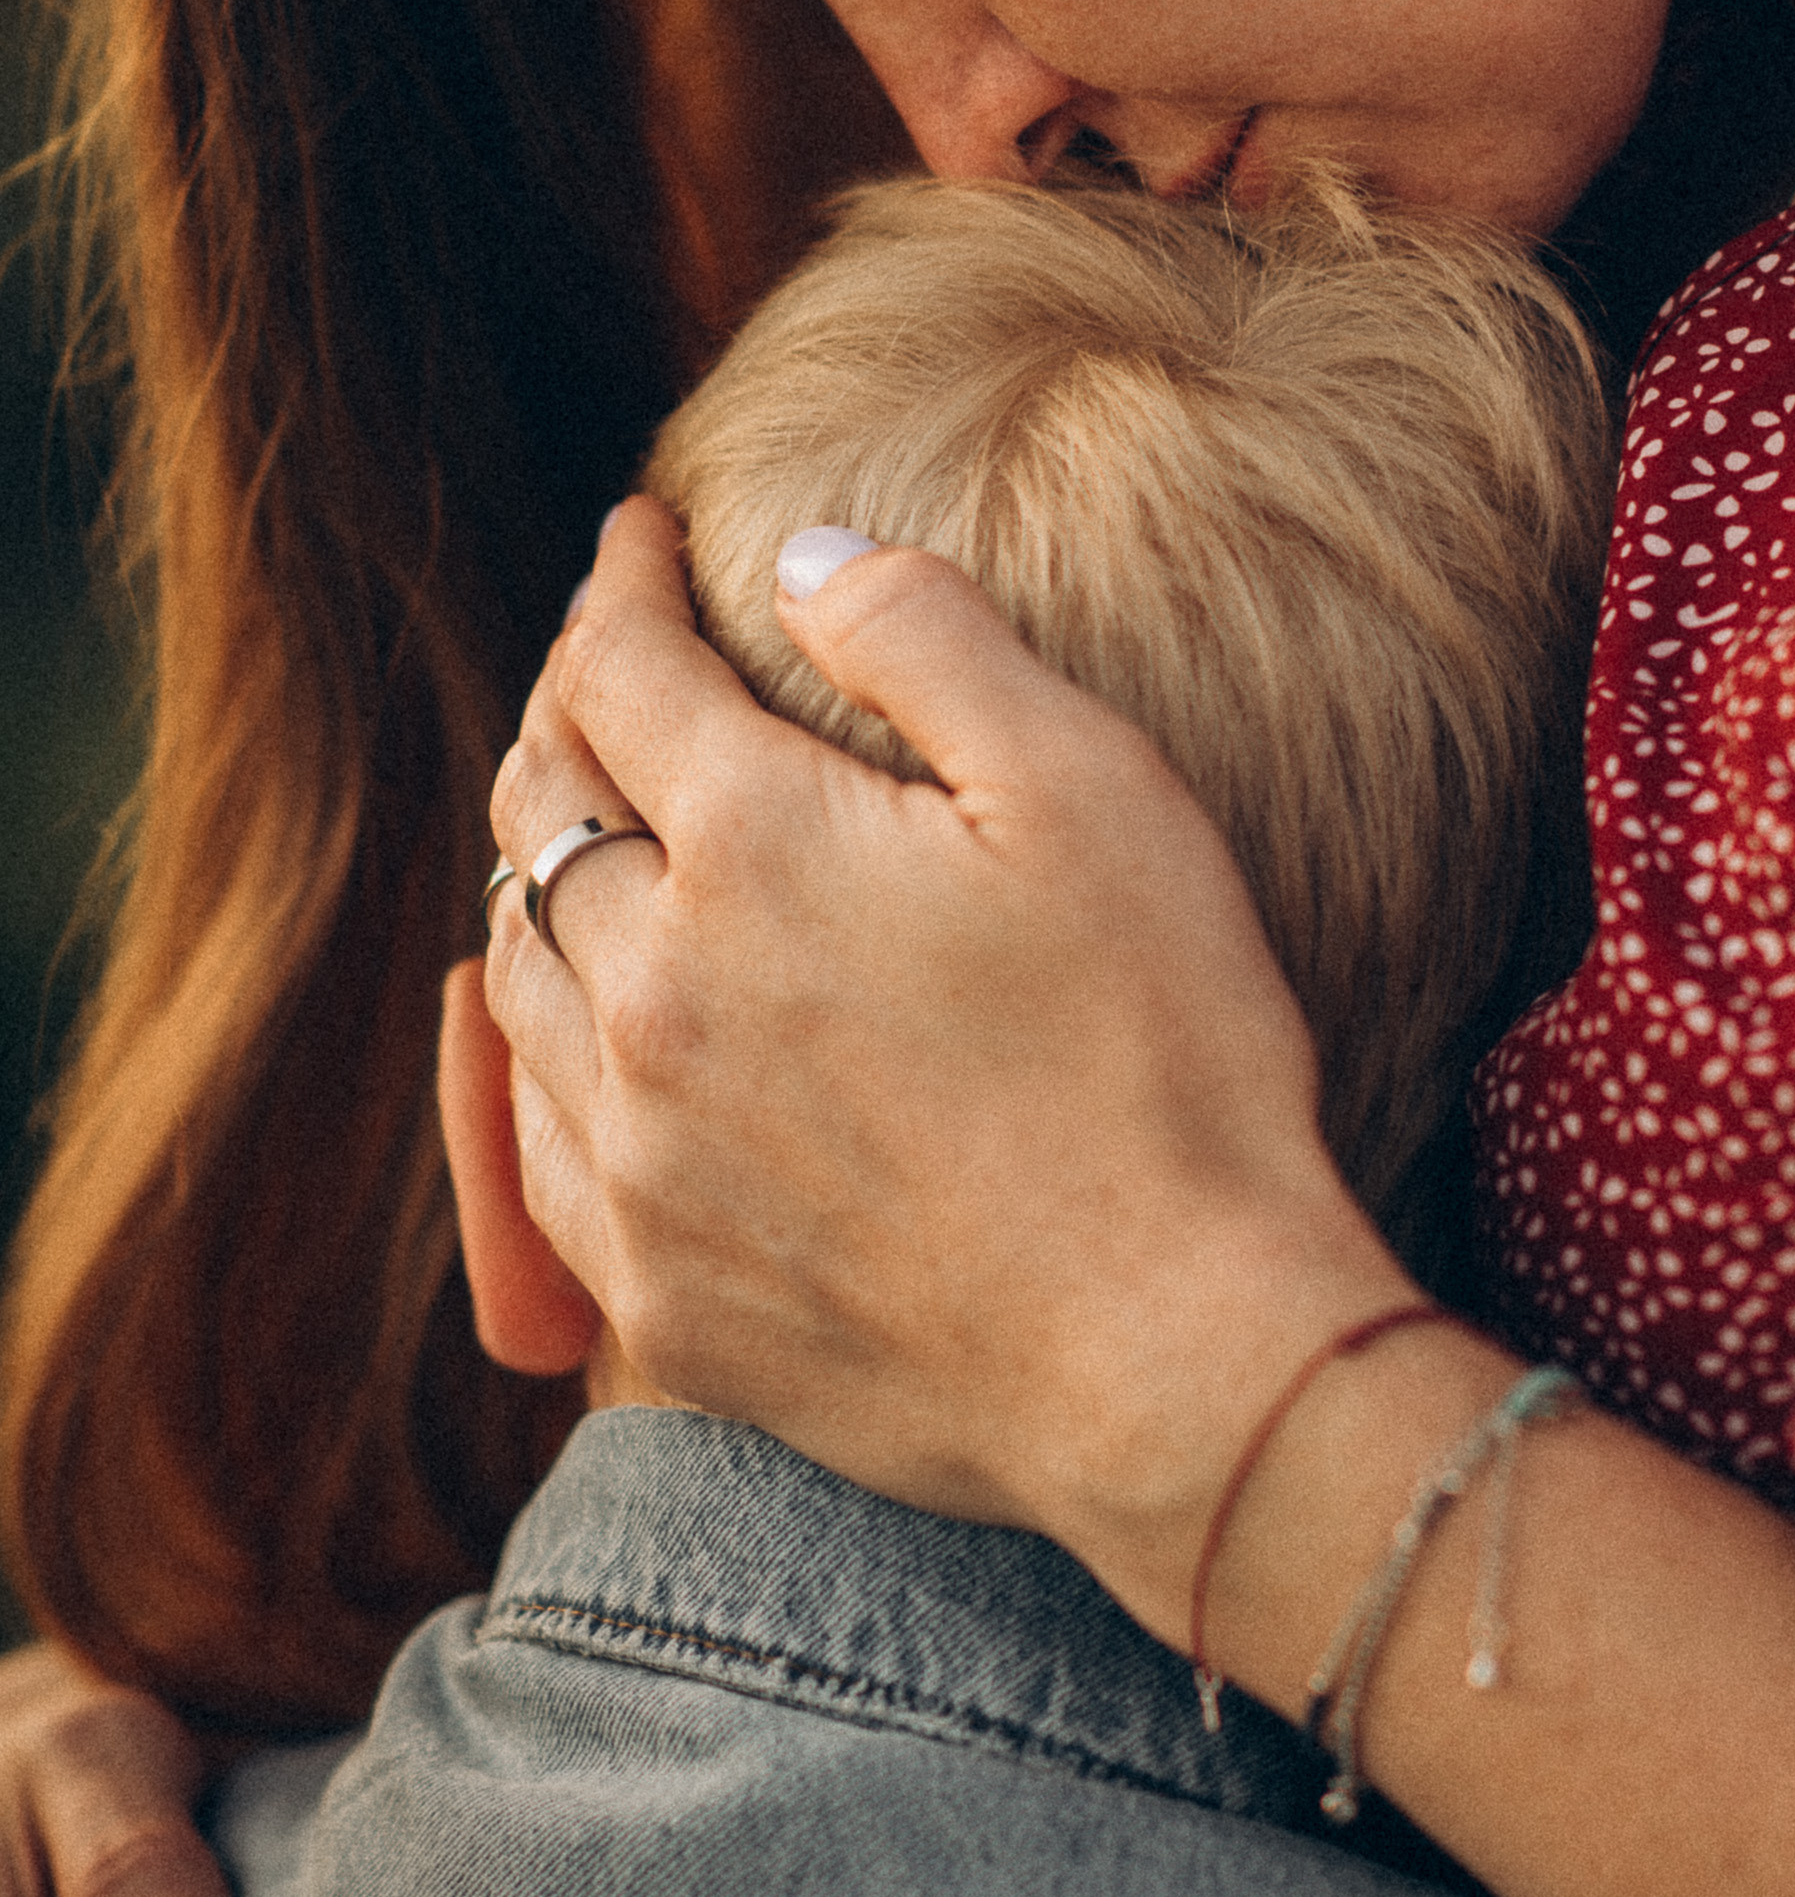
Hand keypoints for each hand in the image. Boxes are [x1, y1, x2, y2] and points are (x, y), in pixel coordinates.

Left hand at [482, 502, 1409, 1609]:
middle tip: (608, 666)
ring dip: (535, 872)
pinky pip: (532, 1136)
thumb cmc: (1165, 1060)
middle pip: (541, 810)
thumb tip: (799, 555)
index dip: (621, 583)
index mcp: (752, 847)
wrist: (1178, 1360)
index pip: (621, 670)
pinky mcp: (658, 1289)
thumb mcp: (1092, 791)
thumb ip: (927, 641)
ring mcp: (638, 1155)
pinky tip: (581, 1032)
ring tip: (581, 828)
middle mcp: (652, 993)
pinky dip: (534, 1048)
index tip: (641, 535)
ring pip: (513, 969)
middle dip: (566, 710)